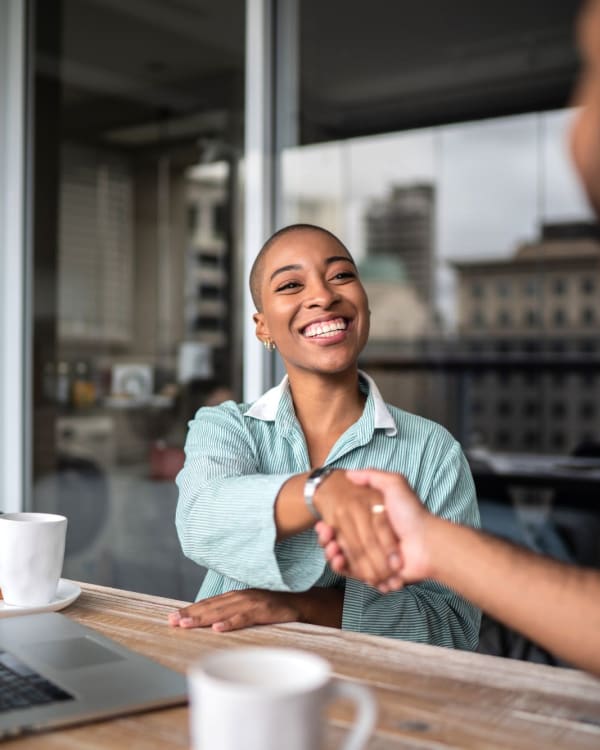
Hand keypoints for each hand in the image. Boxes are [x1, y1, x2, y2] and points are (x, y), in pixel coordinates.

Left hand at [168, 589, 300, 631]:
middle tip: (172, 621)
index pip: (208, 603)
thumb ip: (232, 612)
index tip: (172, 617)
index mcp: (235, 597)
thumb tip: (210, 623)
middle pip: (211, 606)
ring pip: (223, 611)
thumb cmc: (272, 609)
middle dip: (190, 614)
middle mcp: (240, 596)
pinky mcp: (263, 611)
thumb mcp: (249, 609)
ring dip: (203, 618)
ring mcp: (251, 602)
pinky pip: (244, 618)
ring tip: (186, 624)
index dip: (190, 609)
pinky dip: (231, 622)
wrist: (300, 603)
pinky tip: (218, 628)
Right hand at [317, 470, 432, 585]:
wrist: (427, 543)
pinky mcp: (374, 574)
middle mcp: (370, 540)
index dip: (330, 526)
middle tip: (324, 534)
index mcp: (371, 523)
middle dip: (327, 540)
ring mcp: (372, 558)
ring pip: (342, 558)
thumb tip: (350, 473)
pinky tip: (338, 558)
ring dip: (332, 553)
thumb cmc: (411, 513)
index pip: (343, 525)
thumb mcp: (394, 485)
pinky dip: (342, 568)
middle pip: (339, 542)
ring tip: (331, 548)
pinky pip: (352, 574)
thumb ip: (373, 476)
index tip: (324, 523)